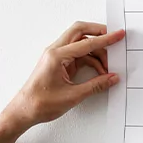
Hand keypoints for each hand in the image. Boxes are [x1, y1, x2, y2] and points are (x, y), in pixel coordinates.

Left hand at [4, 21, 124, 129]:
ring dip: (95, 51)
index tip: (118, 35)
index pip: (86, 42)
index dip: (106, 39)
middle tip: (113, 39)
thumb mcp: (73, 96)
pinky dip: (90, 59)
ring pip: (80, 43)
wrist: (24, 111)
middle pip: (80, 31)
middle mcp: (55, 51)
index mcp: (56, 55)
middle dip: (98, 33)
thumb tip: (111, 78)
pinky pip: (77, 54)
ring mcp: (56, 56)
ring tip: (107, 67)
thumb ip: (96, 85)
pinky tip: (98, 71)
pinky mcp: (58, 63)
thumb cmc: (40, 103)